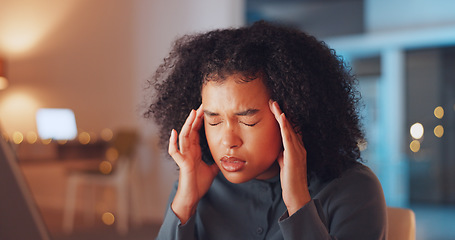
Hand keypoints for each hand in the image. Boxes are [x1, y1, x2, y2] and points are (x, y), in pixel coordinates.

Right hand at [168, 104, 219, 223]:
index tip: (206, 110)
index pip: (196, 132)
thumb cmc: (199, 184)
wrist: (193, 197)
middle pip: (191, 130)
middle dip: (196, 118)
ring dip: (187, 124)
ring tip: (192, 113)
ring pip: (184, 137)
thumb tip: (225, 157)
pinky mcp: (181, 164)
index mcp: (194, 151)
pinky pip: (174, 152)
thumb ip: (216, 162)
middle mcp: (188, 151)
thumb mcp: (212, 170)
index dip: (200, 121)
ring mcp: (184, 156)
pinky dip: (173, 142)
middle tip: (202, 105)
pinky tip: (174, 132)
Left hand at [269, 100, 310, 215]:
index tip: (274, 107)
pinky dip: (285, 126)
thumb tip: (277, 148)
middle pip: (289, 125)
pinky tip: (281, 117)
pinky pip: (289, 138)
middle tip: (272, 100)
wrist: (297, 194)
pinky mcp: (294, 155)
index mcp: (297, 148)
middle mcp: (299, 146)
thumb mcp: (283, 163)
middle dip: (280, 112)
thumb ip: (282, 154)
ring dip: (281, 115)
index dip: (282, 117)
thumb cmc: (289, 180)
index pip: (289, 129)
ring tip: (274, 104)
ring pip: (289, 128)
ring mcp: (298, 150)